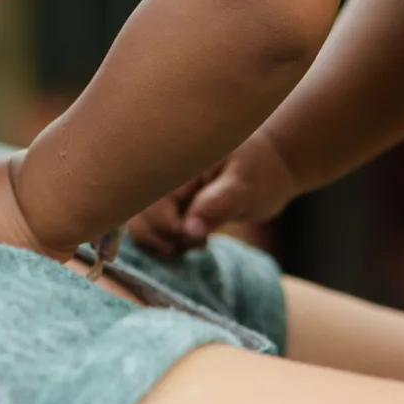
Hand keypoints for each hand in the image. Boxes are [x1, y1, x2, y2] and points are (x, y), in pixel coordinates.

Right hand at [124, 126, 302, 254]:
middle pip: (138, 217)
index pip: (152, 202)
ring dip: (165, 243)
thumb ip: (218, 203)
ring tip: (197, 239)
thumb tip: (189, 228)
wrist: (265, 168)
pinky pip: (148, 229)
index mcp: (176, 160)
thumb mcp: (246, 188)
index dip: (171, 227)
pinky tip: (191, 237)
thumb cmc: (259, 172)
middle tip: (201, 240)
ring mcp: (158, 189)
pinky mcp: (161, 202)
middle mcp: (159, 172)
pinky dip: (166, 242)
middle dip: (167, 238)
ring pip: (139, 226)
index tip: (201, 235)